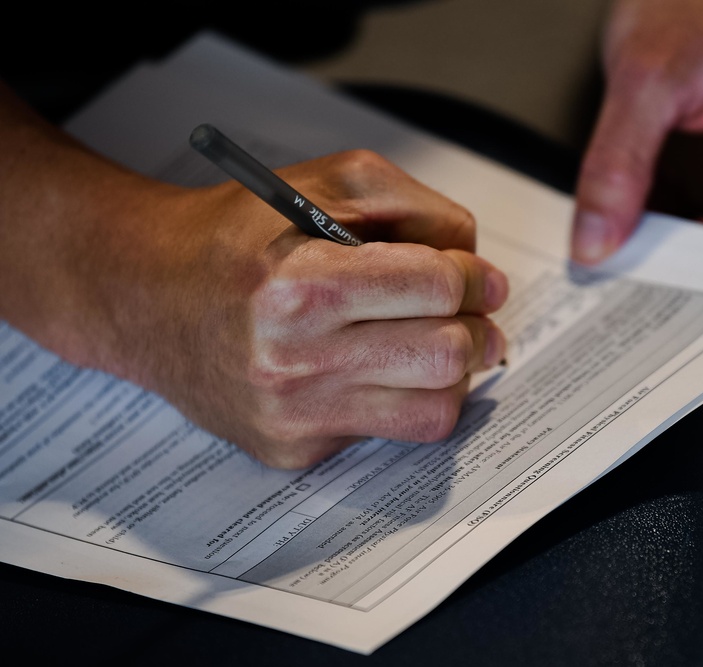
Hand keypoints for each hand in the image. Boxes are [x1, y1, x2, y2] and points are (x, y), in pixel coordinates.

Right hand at [0, 94, 507, 468]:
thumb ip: (409, 204)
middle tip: (476, 314)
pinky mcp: (292, 450)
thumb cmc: (236, 237)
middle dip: (478, 329)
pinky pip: (390, 434)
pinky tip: (383, 369)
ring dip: (454, 373)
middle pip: (445, 355)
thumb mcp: (319, 183)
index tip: (482, 278)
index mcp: (301, 284)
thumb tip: (471, 256)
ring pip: (433, 409)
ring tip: (441, 342)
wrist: (149, 297)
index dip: (476, 277)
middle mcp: (294, 360)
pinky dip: (404, 398)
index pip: (435, 287)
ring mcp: (293, 415)